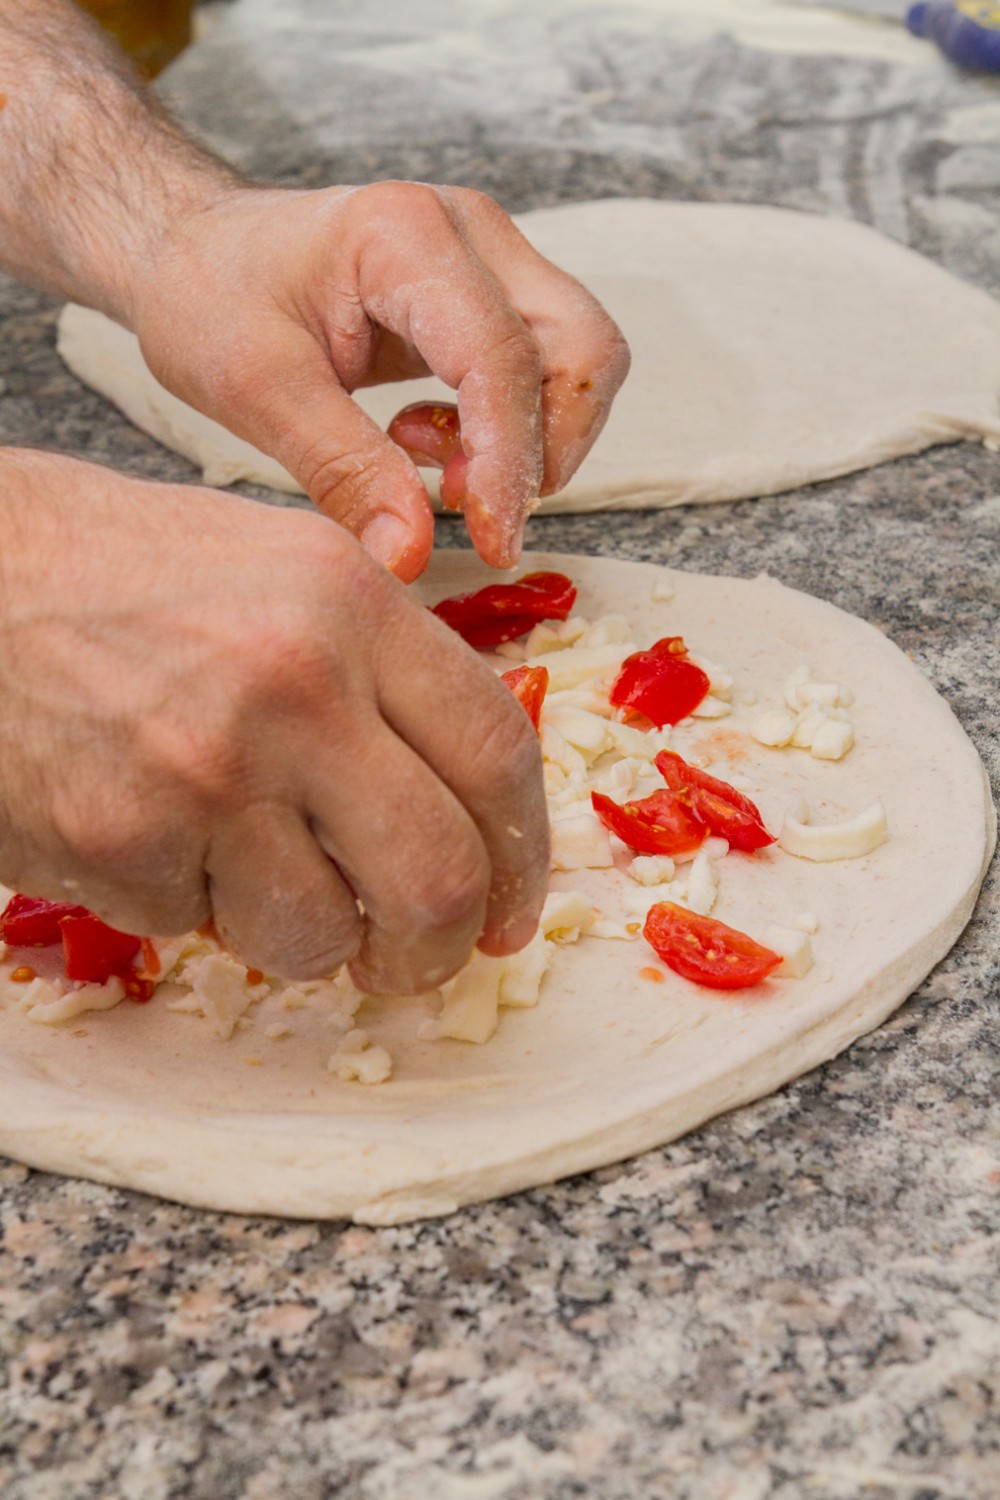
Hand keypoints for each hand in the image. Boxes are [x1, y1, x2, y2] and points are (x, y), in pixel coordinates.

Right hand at [0, 451, 548, 989]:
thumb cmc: (110, 569)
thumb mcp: (277, 565)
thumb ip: (381, 665)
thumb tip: (465, 791)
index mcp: (349, 602)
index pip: (496, 751)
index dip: (522, 851)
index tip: (511, 900)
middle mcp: (294, 685)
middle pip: (440, 873)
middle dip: (440, 944)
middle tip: (416, 955)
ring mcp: (206, 771)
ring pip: (321, 935)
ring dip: (304, 937)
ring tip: (255, 877)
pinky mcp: (122, 843)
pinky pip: (201, 928)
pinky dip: (194, 906)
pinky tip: (154, 830)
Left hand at [126, 181, 629, 578]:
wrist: (193, 252)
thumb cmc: (210, 297)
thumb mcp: (258, 390)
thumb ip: (343, 473)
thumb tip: (410, 555)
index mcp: (404, 234)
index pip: (501, 357)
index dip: (508, 461)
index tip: (493, 541)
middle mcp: (470, 233)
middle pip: (582, 347)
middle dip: (546, 448)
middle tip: (468, 509)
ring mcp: (489, 260)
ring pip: (579, 363)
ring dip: (529, 441)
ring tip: (430, 468)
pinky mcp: (488, 296)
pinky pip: (543, 373)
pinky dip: (506, 431)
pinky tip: (420, 443)